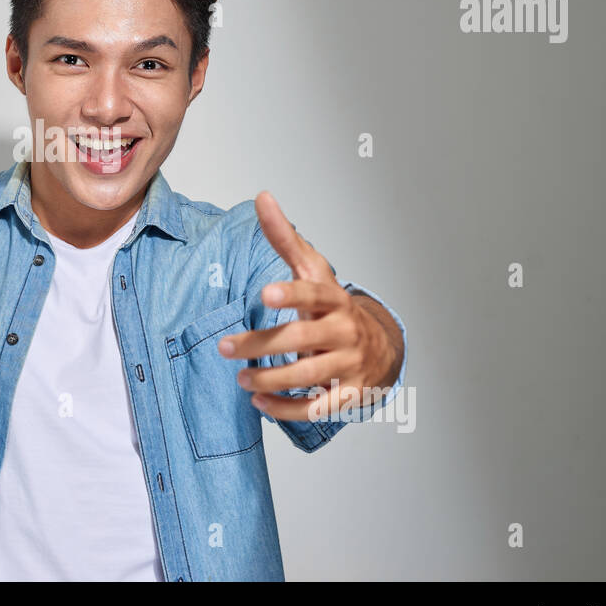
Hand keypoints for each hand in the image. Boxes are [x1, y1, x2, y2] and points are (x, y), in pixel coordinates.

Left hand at [216, 191, 396, 422]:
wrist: (379, 347)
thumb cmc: (332, 306)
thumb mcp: (313, 271)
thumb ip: (285, 238)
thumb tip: (261, 196)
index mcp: (333, 298)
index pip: (313, 294)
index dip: (291, 294)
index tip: (265, 294)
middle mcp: (344, 330)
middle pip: (301, 339)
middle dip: (261, 345)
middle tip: (225, 348)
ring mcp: (349, 364)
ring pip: (307, 376)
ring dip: (269, 380)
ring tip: (240, 380)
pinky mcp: (349, 394)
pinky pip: (317, 407)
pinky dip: (287, 408)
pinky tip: (261, 403)